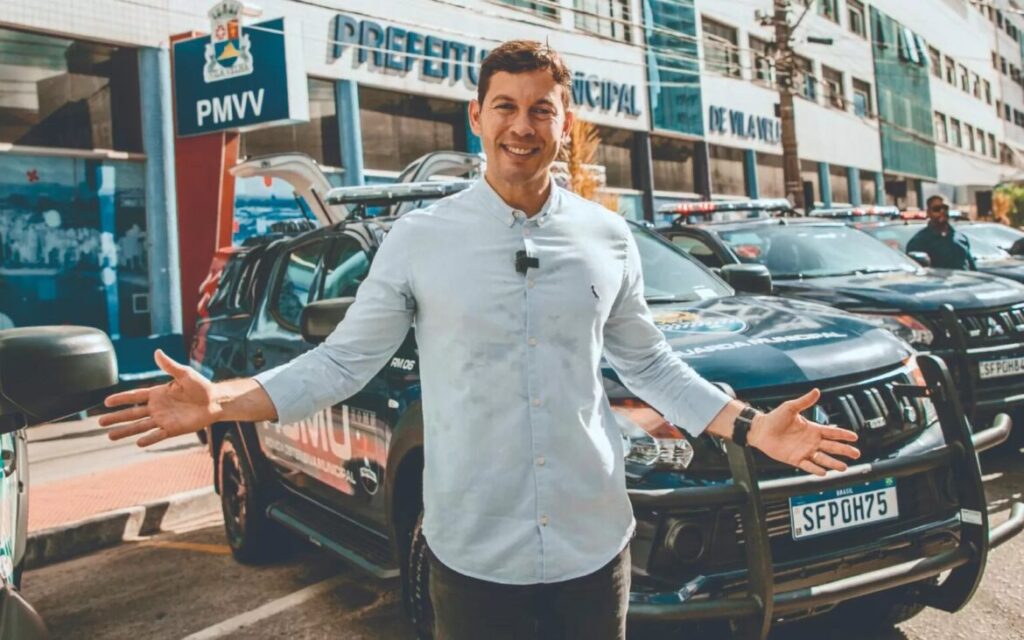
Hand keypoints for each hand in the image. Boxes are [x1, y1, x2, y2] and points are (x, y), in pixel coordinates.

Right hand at [99, 349, 220, 446]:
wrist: (215, 401)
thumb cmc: (201, 386)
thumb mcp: (185, 373)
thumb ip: (170, 366)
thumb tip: (157, 352)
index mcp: (158, 394)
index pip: (134, 396)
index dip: (121, 399)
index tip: (106, 402)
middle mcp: (157, 408)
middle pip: (132, 413)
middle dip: (116, 418)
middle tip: (100, 422)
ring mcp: (164, 419)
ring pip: (140, 426)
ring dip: (125, 431)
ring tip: (109, 436)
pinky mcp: (173, 429)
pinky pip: (158, 435)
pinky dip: (148, 439)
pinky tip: (137, 443)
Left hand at [748, 388, 859, 475]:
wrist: (760, 430)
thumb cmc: (774, 418)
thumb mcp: (790, 407)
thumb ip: (804, 401)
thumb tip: (817, 391)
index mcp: (812, 429)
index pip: (832, 433)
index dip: (843, 435)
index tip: (855, 437)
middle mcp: (811, 441)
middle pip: (832, 447)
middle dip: (844, 450)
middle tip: (856, 454)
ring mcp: (804, 451)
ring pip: (822, 458)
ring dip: (833, 463)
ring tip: (843, 467)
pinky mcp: (795, 459)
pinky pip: (808, 466)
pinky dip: (816, 469)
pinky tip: (824, 472)